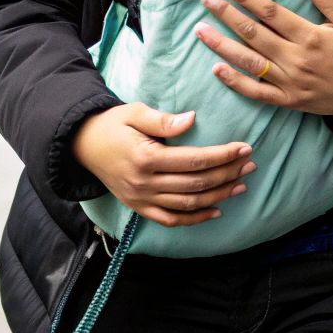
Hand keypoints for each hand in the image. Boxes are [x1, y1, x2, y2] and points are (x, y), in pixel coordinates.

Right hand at [70, 105, 253, 226]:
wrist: (82, 145)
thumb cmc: (112, 124)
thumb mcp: (134, 112)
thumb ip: (162, 120)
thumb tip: (192, 119)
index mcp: (145, 158)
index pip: (194, 160)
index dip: (222, 155)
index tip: (244, 148)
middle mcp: (144, 183)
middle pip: (196, 184)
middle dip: (227, 174)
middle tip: (251, 164)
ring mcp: (141, 199)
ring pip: (187, 205)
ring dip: (218, 196)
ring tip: (242, 185)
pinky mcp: (138, 207)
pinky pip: (170, 220)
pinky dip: (195, 219)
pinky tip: (216, 211)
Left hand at [193, 0, 332, 119]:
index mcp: (310, 37)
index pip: (272, 14)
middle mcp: (295, 59)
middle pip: (253, 34)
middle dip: (226, 15)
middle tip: (206, 0)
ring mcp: (288, 82)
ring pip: (248, 62)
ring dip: (221, 45)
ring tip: (201, 31)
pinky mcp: (286, 100)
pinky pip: (255, 91)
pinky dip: (234, 81)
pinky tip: (217, 68)